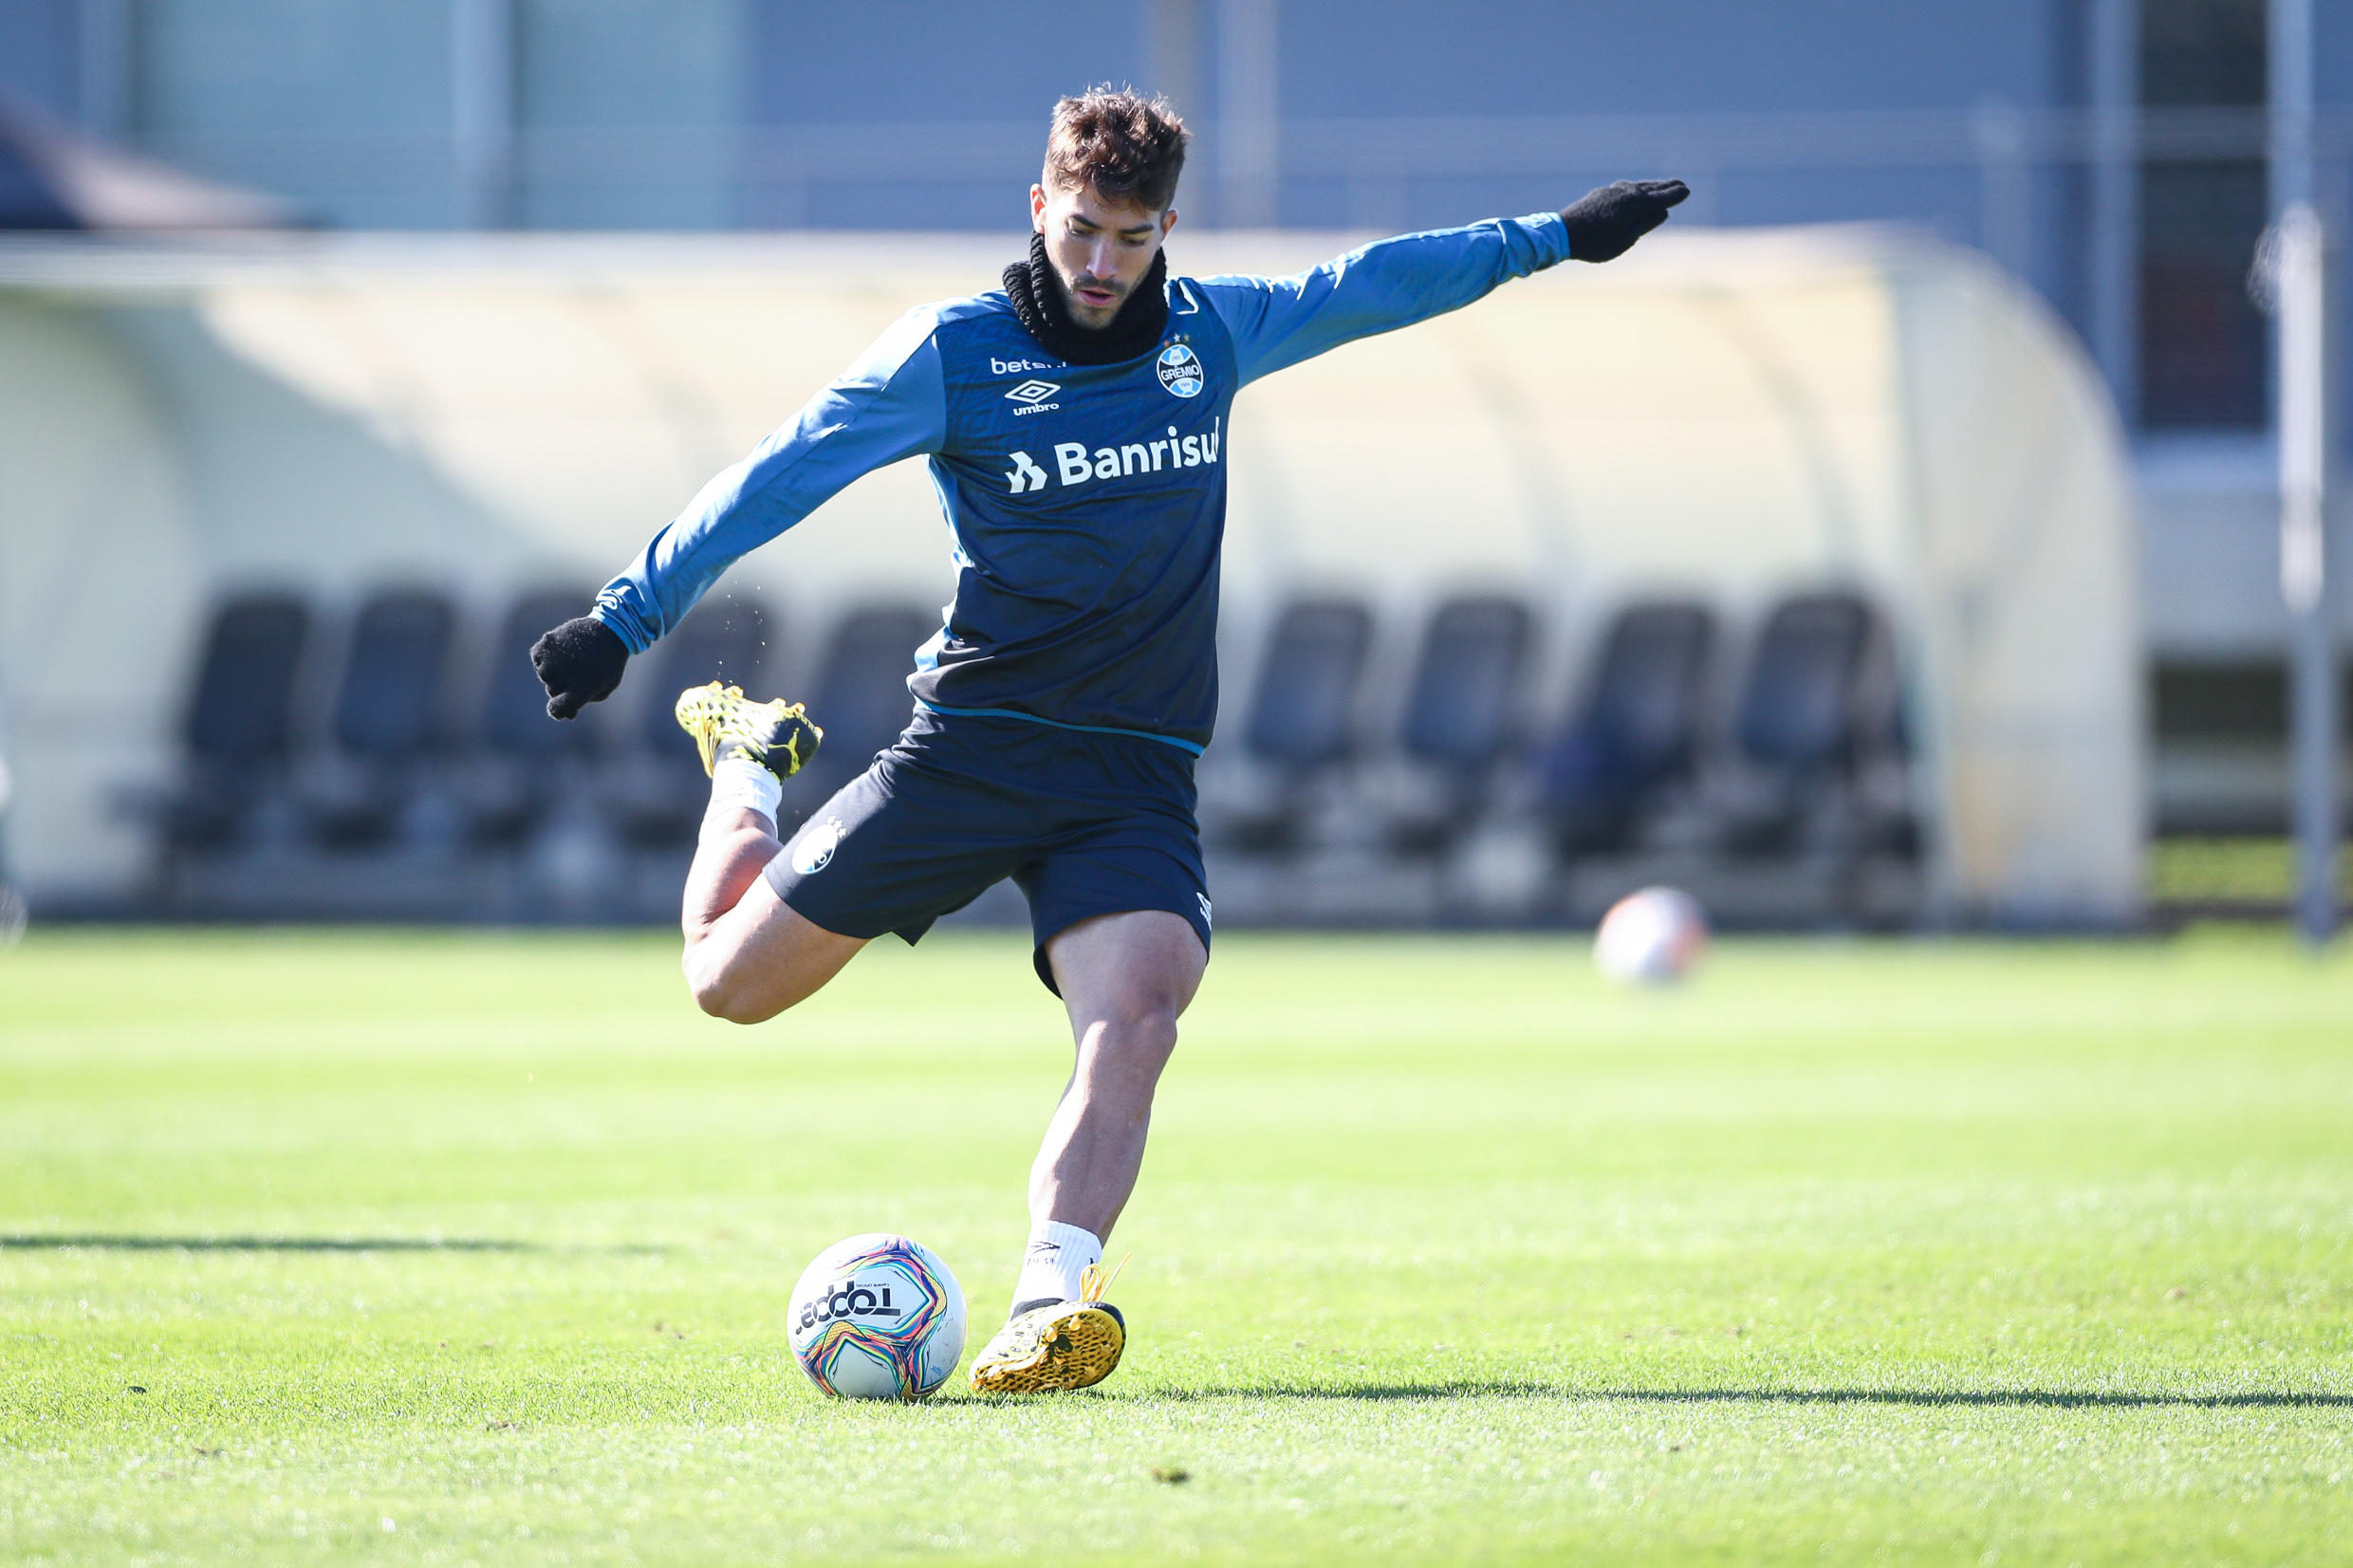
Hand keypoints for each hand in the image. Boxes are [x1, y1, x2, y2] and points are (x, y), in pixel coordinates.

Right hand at [531, 615, 627, 719]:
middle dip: (562, 686)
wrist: (609, 630)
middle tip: (579, 672)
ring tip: (571, 660)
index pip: (558, 708)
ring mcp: (556, 656)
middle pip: (552, 691)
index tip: (559, 707)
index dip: (557, 711)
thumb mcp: (605, 686)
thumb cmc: (608, 664)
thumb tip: (567, 714)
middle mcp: (569, 672)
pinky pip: (537, 659)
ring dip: (554, 671)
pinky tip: (562, 651)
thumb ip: (584, 701)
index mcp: (585, 686)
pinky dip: (546, 657)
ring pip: (544, 675)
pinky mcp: (547, 643)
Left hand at [1561, 179, 1688, 261]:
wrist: (1563, 233)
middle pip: (1650, 188)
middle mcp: (1624, 192)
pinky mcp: (1598, 195)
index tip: (1686, 191)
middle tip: (1680, 183)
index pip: (1661, 197)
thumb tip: (1662, 210)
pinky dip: (1633, 189)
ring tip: (1659, 185)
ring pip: (1635, 187)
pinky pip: (1622, 189)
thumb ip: (1646, 223)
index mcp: (1635, 203)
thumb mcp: (1627, 238)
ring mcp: (1610, 191)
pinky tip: (1631, 190)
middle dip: (1665, 186)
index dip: (1674, 195)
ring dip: (1650, 186)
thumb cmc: (1596, 242)